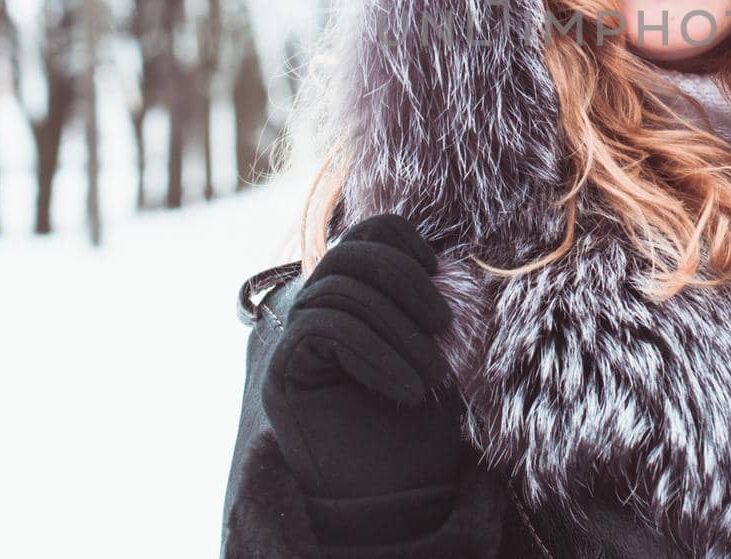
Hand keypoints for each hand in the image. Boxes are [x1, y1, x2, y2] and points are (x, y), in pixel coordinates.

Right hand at [261, 213, 464, 505]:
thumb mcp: (438, 352)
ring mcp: (296, 340)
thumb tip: (442, 256)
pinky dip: (373, 353)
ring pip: (338, 292)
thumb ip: (427, 302)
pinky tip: (407, 388)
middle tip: (445, 323)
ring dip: (396, 330)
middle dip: (403, 279)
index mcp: (358, 296)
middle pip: (348, 254)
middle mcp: (319, 310)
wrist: (396, 497)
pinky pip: (322, 330)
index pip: (365, 233)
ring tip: (435, 373)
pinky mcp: (285, 372)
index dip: (401, 238)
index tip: (438, 269)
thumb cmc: (421, 426)